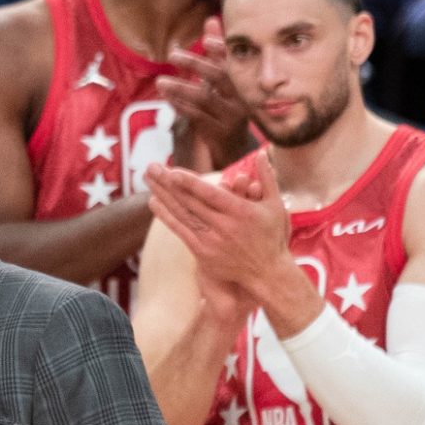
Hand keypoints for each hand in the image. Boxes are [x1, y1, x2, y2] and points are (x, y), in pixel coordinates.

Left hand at [143, 152, 293, 304]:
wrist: (266, 272)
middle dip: (168, 183)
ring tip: (148, 178)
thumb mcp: (275, 205)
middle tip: (152, 167)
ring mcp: (211, 241)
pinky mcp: (203, 252)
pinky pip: (180, 231)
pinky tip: (154, 201)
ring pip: (182, 214)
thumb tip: (264, 152)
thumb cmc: (272, 236)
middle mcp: (224, 226)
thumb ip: (267, 177)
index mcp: (241, 212)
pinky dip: (166, 216)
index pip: (210, 195)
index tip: (172, 171)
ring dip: (162, 195)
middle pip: (190, 201)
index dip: (190, 183)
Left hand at [160, 18, 253, 170]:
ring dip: (181, 88)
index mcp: (246, 81)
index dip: (221, 50)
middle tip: (173, 54)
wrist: (236, 148)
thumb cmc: (228, 105)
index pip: (234, 62)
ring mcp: (231, 116)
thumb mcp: (225, 79)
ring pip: (205, 98)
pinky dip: (180, 106)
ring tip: (161, 81)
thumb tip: (210, 20)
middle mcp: (242, 98)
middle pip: (220, 77)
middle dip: (196, 64)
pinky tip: (168, 99)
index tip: (206, 40)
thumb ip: (218, 51)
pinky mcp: (218, 133)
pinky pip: (196, 116)